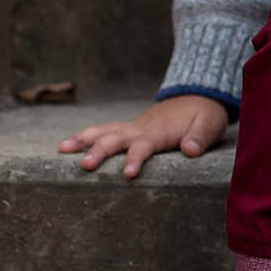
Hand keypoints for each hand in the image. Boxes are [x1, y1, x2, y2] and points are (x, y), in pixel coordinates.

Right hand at [56, 94, 227, 178]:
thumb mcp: (209, 125)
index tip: (127, 174)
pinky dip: (85, 136)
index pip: (144, 146)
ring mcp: (132, 127)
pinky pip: (103, 131)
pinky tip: (65, 145)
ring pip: (103, 132)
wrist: (197, 96)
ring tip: (61, 150)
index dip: (135, 159)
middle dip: (100, 152)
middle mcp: (140, 129)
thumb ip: (200, 137)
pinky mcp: (128, 129)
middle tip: (85, 166)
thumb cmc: (204, 115)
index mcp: (160, 132)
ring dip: (82, 140)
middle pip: (116, 139)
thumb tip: (190, 150)